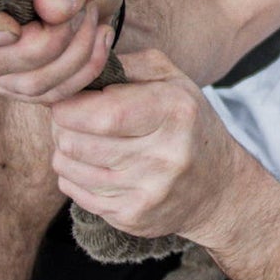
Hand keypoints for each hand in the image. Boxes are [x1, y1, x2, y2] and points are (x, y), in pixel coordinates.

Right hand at [0, 0, 122, 103]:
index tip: (21, 22)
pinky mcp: (22, 88)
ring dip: (76, 53)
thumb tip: (51, 8)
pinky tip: (101, 39)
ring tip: (93, 19)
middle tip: (83, 8)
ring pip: (30, 84)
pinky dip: (86, 69)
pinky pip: (52, 95)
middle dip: (52, 40)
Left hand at [47, 50, 240, 240]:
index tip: (67, 100)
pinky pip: (75, 192)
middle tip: (70, 119)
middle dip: (61, 126)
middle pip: (76, 141)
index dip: (69, 105)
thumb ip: (129, 64)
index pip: (102, 113)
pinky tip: (92, 167)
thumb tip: (83, 63)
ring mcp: (149, 191)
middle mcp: (164, 154)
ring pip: (68, 168)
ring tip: (82, 141)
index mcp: (174, 112)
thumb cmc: (187, 125)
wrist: (219, 188)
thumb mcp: (173, 81)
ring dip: (64, 151)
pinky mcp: (133, 217)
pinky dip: (73, 176)